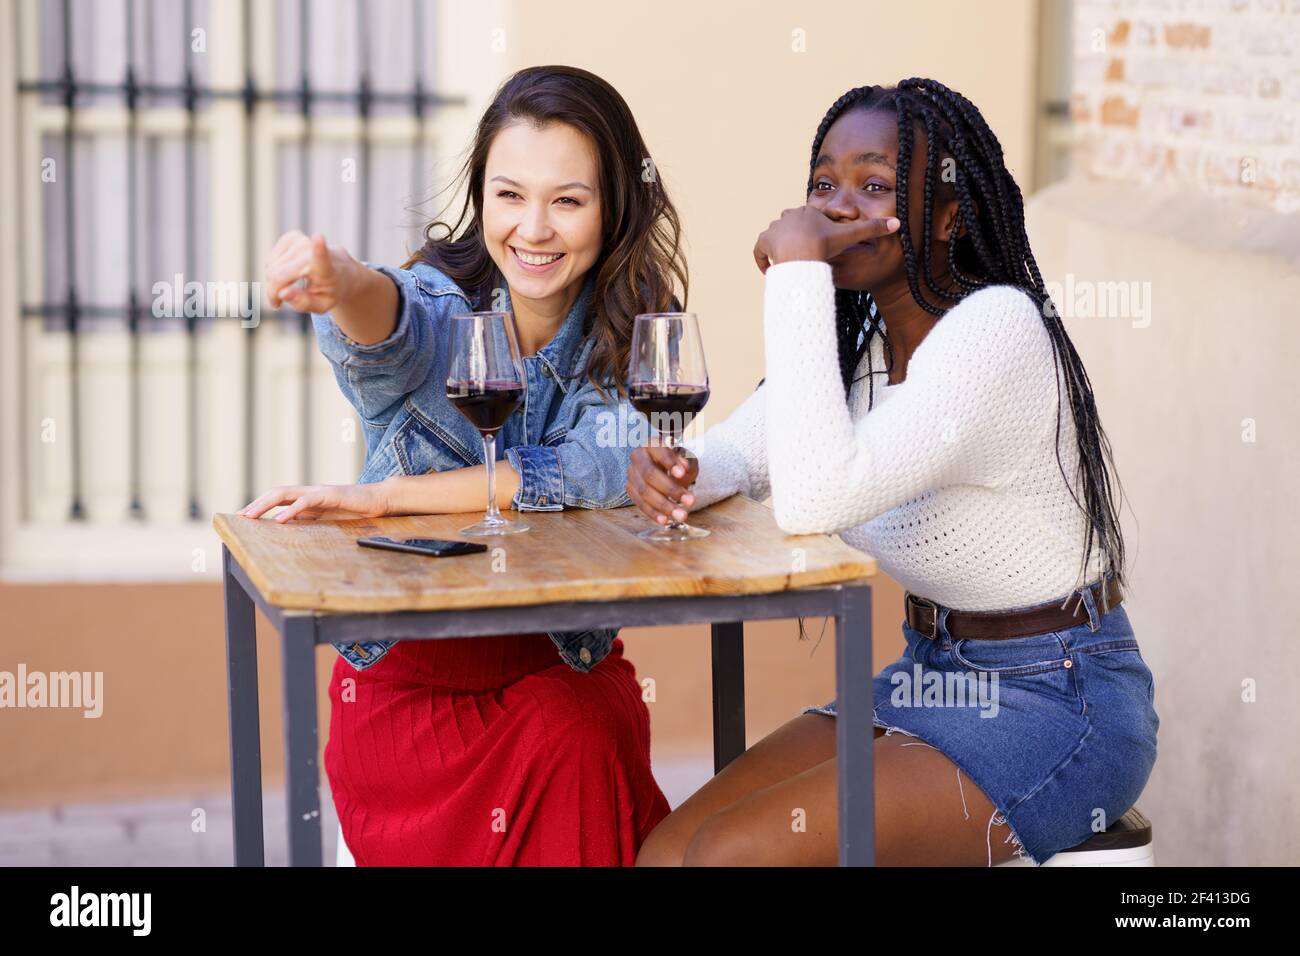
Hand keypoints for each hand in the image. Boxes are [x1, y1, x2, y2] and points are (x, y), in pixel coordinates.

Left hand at [239, 482, 389, 522]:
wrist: (378, 500)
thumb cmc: (356, 510)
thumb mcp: (328, 519)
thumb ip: (311, 520)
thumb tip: (289, 529)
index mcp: (308, 498)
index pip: (278, 499)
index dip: (260, 506)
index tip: (243, 517)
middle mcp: (309, 492)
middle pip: (276, 493)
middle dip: (256, 504)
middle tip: (239, 516)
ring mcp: (318, 492)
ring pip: (284, 494)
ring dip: (265, 504)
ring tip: (250, 516)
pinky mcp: (329, 495)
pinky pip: (305, 502)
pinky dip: (290, 510)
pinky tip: (279, 520)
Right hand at [264, 230, 364, 312]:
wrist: (340, 272)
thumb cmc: (329, 291)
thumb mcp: (321, 305)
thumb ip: (303, 303)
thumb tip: (283, 293)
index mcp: (326, 268)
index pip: (321, 257)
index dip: (318, 248)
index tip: (319, 237)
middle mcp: (313, 251)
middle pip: (278, 275)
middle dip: (273, 292)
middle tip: (277, 303)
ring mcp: (301, 241)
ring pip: (271, 268)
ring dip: (273, 283)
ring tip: (287, 289)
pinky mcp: (292, 237)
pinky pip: (270, 260)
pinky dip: (273, 270)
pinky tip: (287, 274)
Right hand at [627, 445, 699, 524]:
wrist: (666, 470)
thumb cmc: (678, 463)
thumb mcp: (687, 459)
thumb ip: (687, 462)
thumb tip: (683, 468)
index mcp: (652, 444)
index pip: (659, 451)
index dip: (670, 462)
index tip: (682, 474)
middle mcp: (638, 457)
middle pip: (650, 474)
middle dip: (671, 489)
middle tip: (690, 501)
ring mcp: (631, 473)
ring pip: (644, 491)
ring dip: (664, 506)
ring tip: (681, 515)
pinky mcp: (630, 489)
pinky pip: (639, 503)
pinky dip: (653, 513)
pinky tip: (665, 520)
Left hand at [753, 207, 899, 273]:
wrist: (802, 255)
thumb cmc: (825, 245)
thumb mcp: (851, 236)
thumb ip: (872, 229)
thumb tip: (897, 223)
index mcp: (809, 211)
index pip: (810, 218)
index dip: (815, 231)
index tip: (818, 244)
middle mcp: (789, 216)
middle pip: (793, 226)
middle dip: (797, 238)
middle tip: (804, 256)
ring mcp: (775, 228)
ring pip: (776, 237)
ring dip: (780, 249)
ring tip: (789, 263)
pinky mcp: (763, 242)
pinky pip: (760, 250)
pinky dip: (763, 260)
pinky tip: (771, 270)